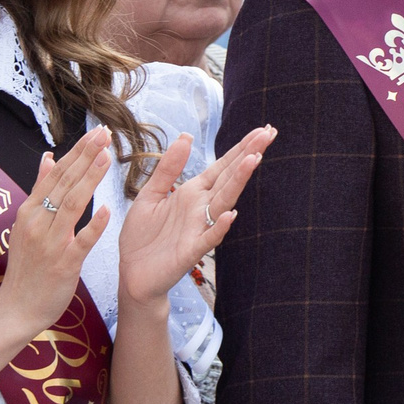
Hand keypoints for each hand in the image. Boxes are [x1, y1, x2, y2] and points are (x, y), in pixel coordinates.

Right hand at [0, 128, 112, 341]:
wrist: (16, 307)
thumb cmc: (26, 265)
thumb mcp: (27, 224)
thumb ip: (39, 190)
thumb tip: (48, 157)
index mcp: (29, 211)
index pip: (56, 173)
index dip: (77, 152)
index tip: (96, 132)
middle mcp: (37, 222)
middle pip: (63, 183)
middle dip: (85, 156)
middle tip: (104, 133)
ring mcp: (50, 243)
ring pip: (71, 205)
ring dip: (89, 180)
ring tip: (106, 158)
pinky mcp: (63, 264)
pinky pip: (81, 241)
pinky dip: (94, 225)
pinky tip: (107, 210)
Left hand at [117, 127, 274, 307]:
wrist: (133, 274)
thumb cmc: (142, 237)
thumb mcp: (149, 195)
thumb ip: (168, 168)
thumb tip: (187, 136)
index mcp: (192, 193)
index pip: (222, 166)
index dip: (241, 148)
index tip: (262, 130)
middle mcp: (201, 208)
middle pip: (229, 178)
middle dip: (248, 155)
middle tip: (269, 134)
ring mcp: (199, 229)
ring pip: (224, 201)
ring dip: (238, 182)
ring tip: (253, 160)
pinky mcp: (190, 251)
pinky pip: (208, 238)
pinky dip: (219, 227)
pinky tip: (230, 214)